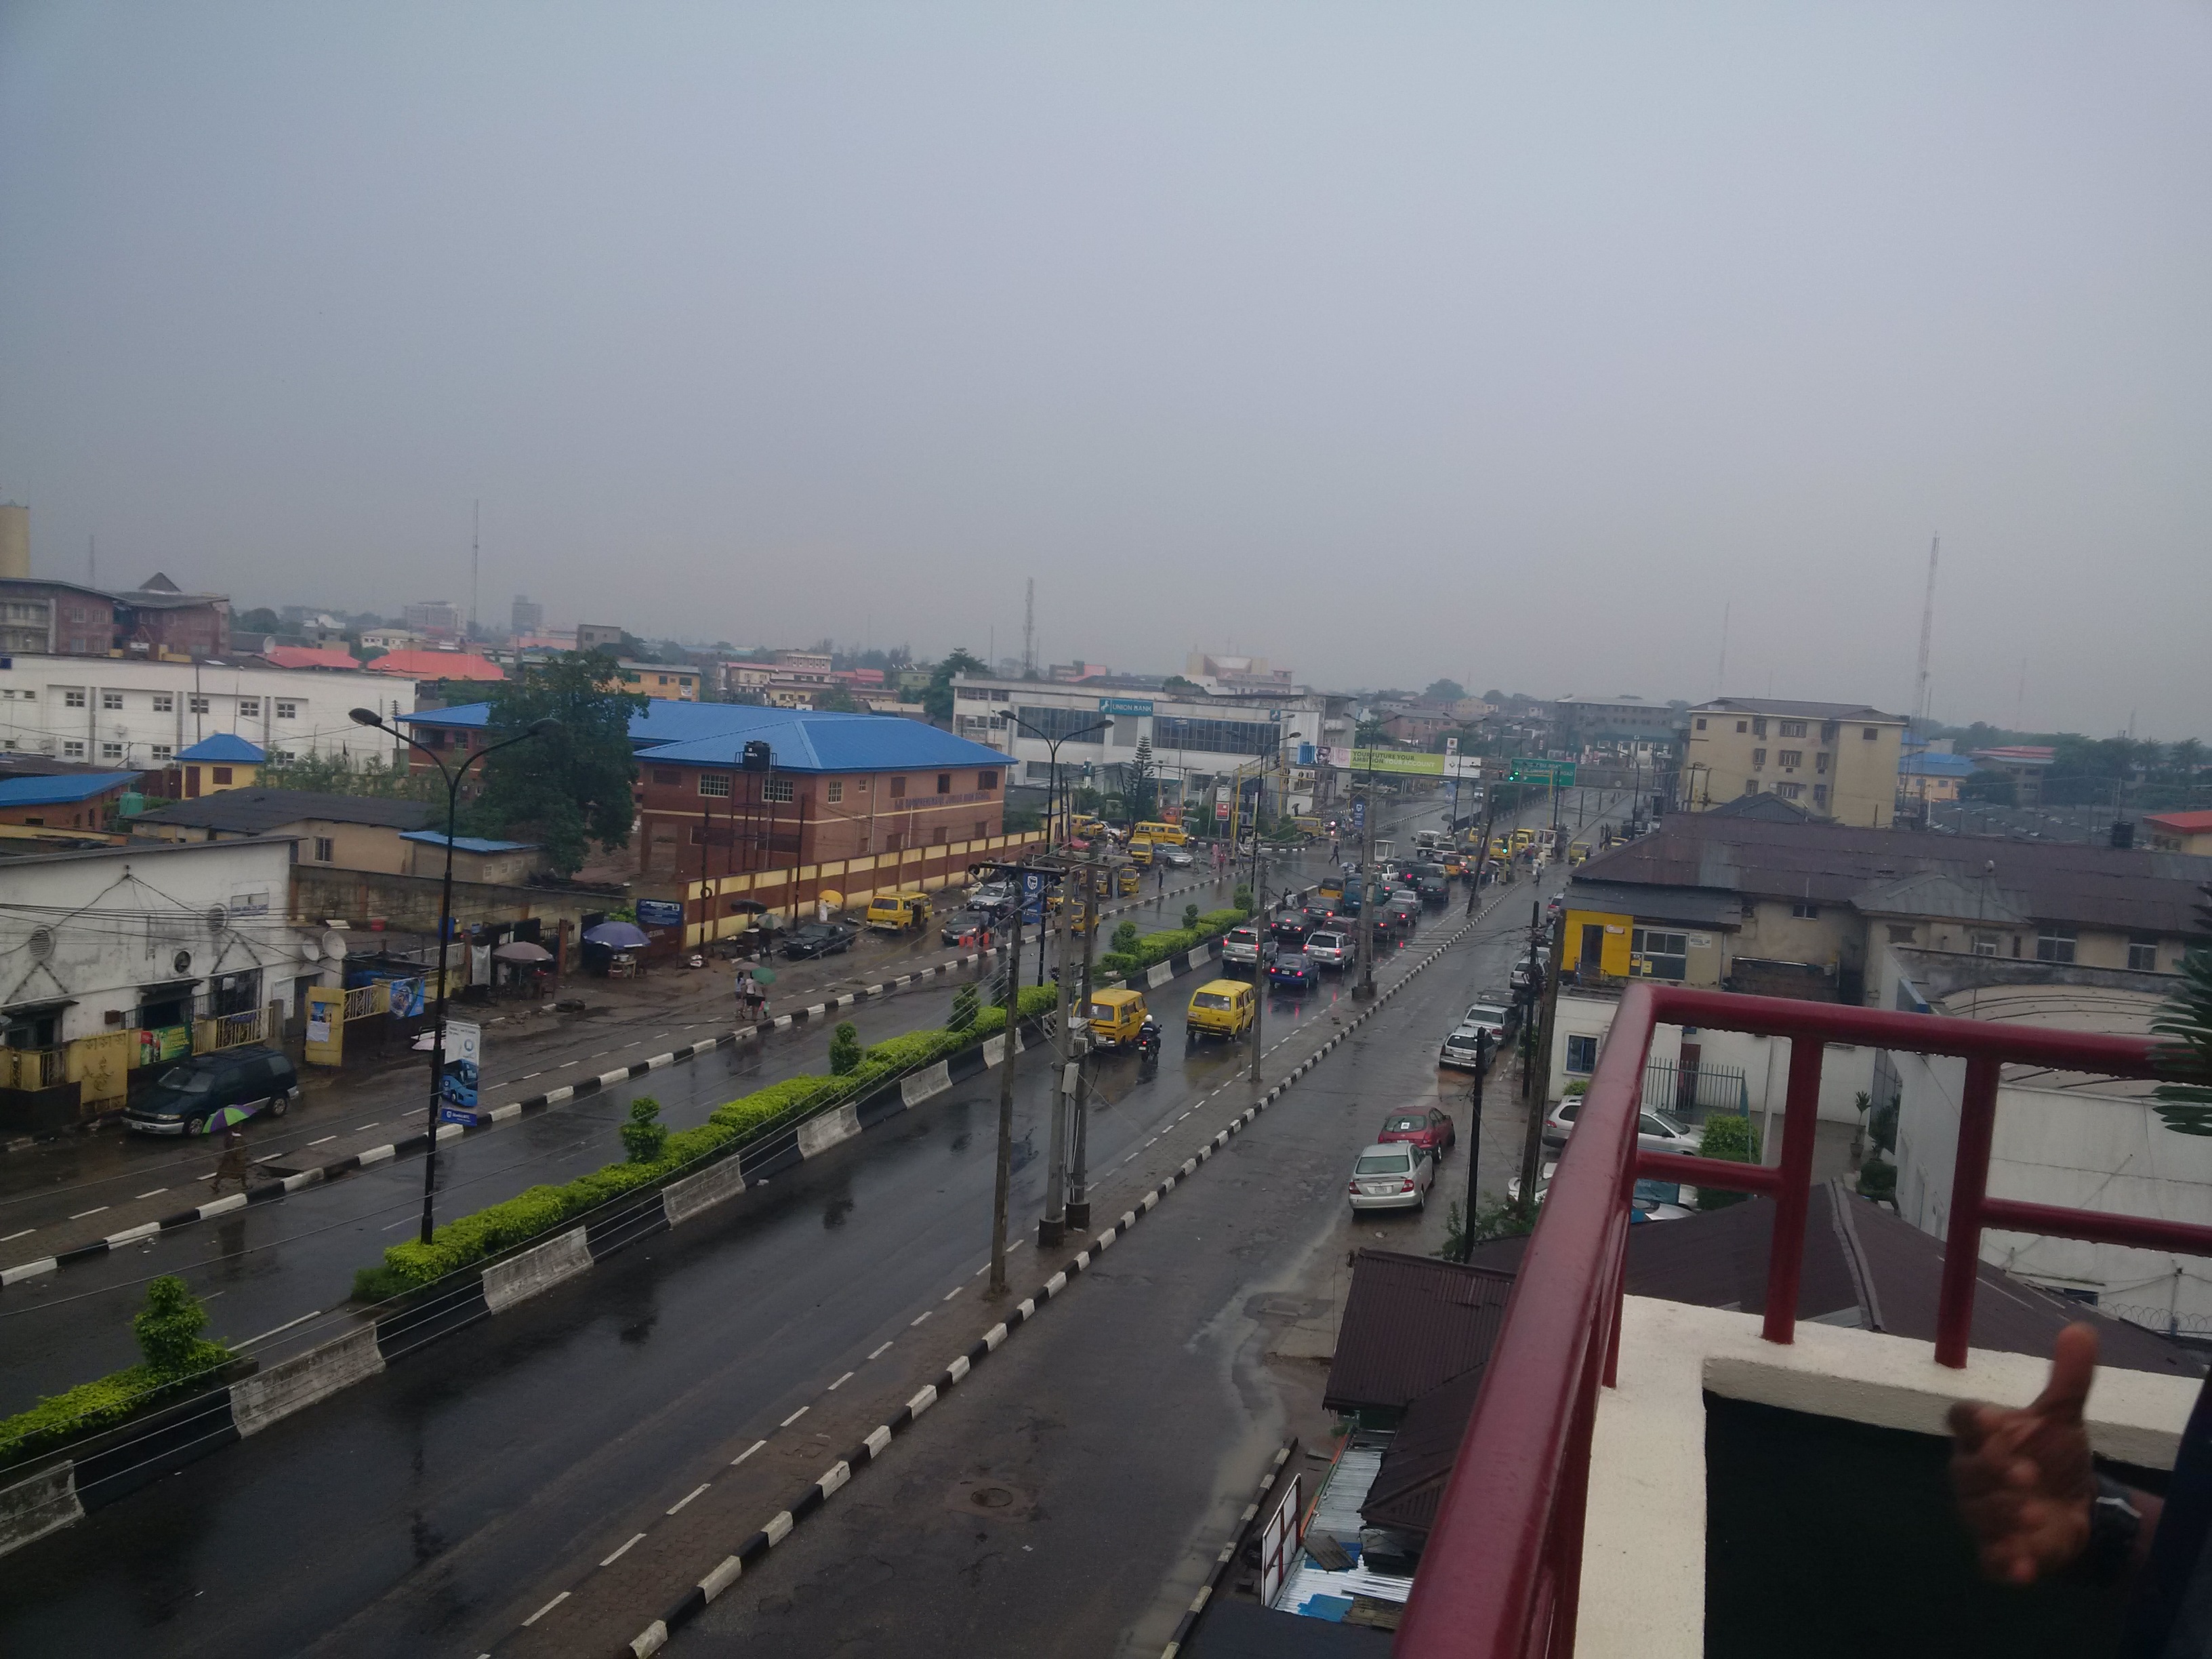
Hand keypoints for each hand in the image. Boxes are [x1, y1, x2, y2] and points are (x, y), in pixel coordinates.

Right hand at [1947, 1322, 2097, 1584]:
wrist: (2075, 1513)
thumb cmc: (2055, 1459)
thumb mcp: (2063, 1419)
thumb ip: (2067, 1379)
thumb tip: (2081, 1329)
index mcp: (1981, 1436)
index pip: (1961, 1420)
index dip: (1976, 1421)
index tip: (2000, 1421)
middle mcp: (1971, 1473)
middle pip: (1964, 1469)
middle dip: (1993, 1472)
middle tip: (2028, 1475)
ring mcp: (1980, 1514)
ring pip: (1976, 1513)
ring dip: (2003, 1515)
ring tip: (2038, 1516)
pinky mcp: (1996, 1552)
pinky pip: (1988, 1559)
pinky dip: (2004, 1562)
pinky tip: (2024, 1565)